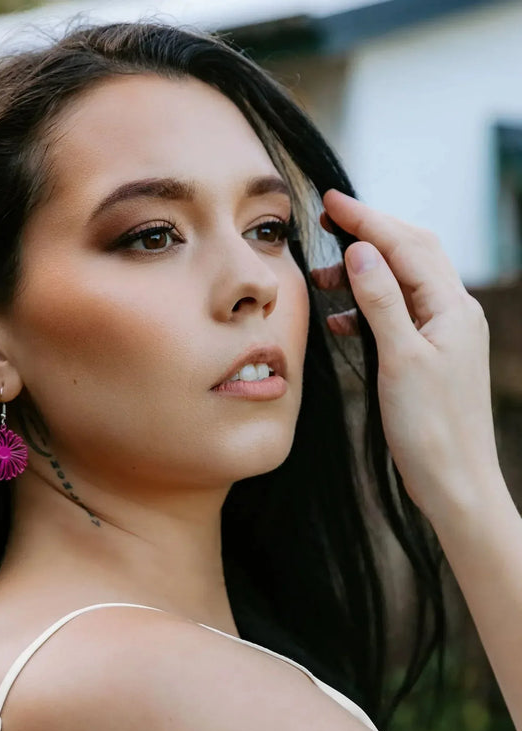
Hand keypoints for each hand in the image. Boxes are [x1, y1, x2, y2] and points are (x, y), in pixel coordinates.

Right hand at [311, 189, 500, 518]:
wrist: (454, 480)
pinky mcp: (432, 355)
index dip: (367, 219)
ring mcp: (445, 333)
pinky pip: (399, 313)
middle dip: (369, 233)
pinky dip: (368, 306)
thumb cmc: (431, 428)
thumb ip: (381, 302)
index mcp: (451, 307)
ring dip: (364, 273)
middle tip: (327, 221)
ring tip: (323, 280)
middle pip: (411, 253)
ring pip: (403, 283)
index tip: (330, 202)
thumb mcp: (400, 360)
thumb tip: (361, 251)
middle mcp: (453, 312)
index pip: (406, 245)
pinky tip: (342, 321)